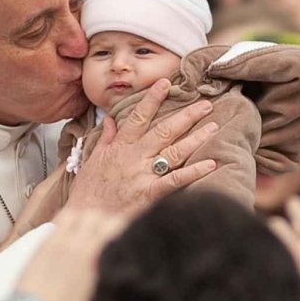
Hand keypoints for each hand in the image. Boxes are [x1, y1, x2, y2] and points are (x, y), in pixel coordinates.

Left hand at [7, 208, 128, 300]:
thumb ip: (119, 295)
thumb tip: (134, 287)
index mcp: (99, 261)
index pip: (120, 229)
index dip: (131, 230)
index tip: (134, 239)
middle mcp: (81, 246)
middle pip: (103, 219)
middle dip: (113, 225)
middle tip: (115, 237)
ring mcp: (61, 243)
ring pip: (82, 215)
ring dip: (92, 220)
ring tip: (95, 233)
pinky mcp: (44, 246)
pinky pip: (62, 220)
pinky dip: (73, 220)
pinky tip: (75, 234)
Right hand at [66, 79, 218, 215]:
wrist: (85, 217)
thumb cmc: (88, 192)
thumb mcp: (93, 160)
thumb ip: (106, 139)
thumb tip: (111, 120)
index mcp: (119, 147)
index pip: (139, 117)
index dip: (153, 98)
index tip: (166, 83)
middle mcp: (133, 157)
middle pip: (164, 130)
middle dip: (186, 115)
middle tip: (205, 103)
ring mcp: (143, 175)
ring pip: (174, 151)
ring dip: (196, 137)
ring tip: (214, 126)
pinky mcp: (149, 194)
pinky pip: (175, 180)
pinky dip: (194, 172)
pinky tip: (210, 163)